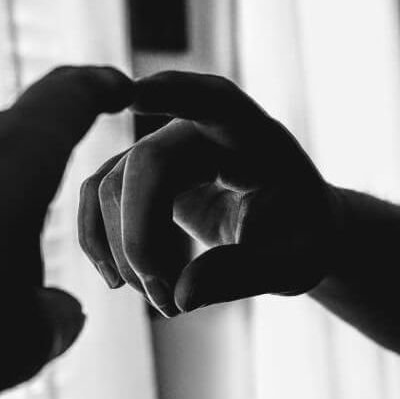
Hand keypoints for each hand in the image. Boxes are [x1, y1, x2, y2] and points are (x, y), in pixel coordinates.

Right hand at [78, 71, 339, 316]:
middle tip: (168, 304)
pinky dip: (100, 239)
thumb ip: (244, 275)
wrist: (287, 231)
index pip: (212, 101)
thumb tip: (182, 296)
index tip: (133, 93)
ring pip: (110, 186)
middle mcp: (198, 131)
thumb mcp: (294, 264)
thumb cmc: (300, 236)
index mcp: (251, 136)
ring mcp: (164, 150)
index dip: (172, 94)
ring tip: (161, 300)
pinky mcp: (142, 176)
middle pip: (143, 166)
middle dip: (141, 242)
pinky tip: (117, 279)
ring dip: (122, 251)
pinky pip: (100, 197)